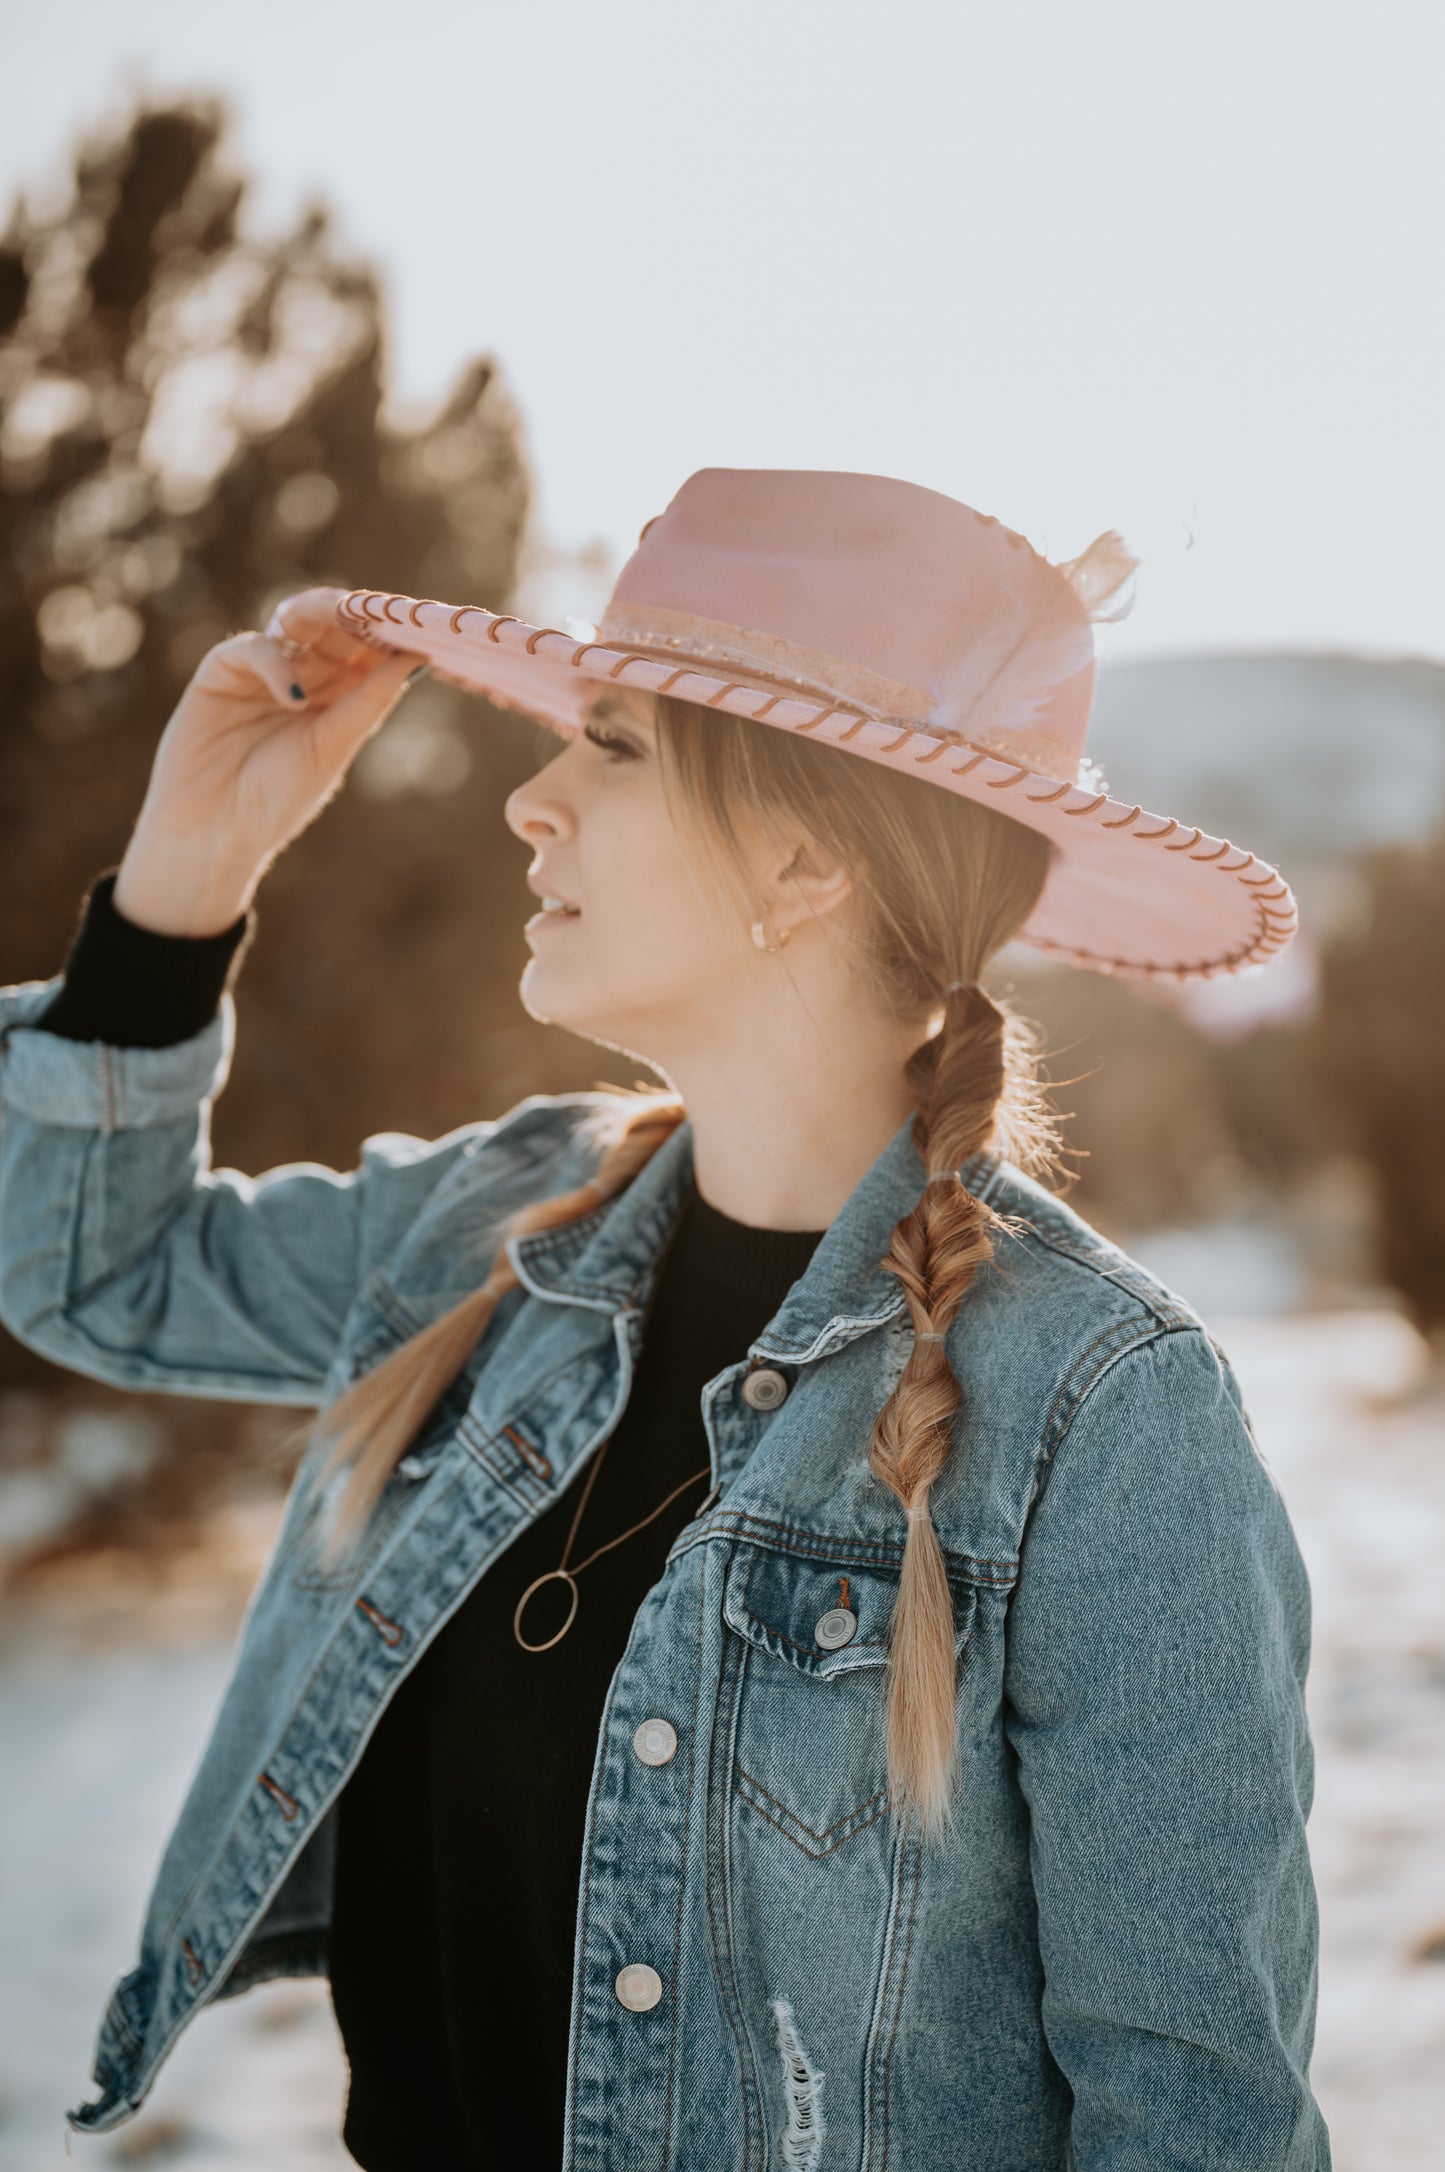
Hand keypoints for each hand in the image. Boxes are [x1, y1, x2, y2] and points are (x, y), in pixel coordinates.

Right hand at [114, 587, 422, 934]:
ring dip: (321, 615)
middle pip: (333, 630)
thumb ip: (369, 701)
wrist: (217, 832)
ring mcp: (261, 671)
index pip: (365, 652)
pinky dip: (275, 665)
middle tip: (383, 606)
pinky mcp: (220, 672)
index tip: (417, 622)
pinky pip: (252, 649)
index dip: (388, 635)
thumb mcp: (333, 747)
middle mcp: (301, 676)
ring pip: (294, 624)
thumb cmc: (277, 799)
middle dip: (357, 616)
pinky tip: (295, 700)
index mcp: (335, 696)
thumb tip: (415, 658)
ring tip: (346, 617)